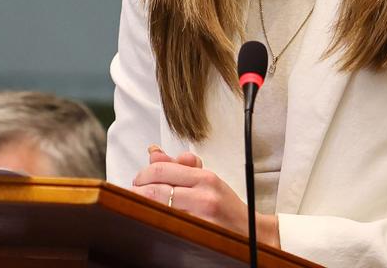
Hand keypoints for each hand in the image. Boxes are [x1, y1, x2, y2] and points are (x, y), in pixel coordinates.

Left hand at [132, 145, 280, 247]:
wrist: (252, 234)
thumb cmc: (226, 208)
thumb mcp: (208, 181)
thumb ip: (181, 166)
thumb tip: (154, 153)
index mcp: (206, 178)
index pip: (162, 169)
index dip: (143, 174)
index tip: (139, 179)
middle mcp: (204, 196)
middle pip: (155, 188)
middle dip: (137, 190)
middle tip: (135, 193)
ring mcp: (200, 218)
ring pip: (156, 207)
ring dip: (141, 205)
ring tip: (139, 205)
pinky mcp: (196, 235)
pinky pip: (164, 225)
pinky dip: (152, 220)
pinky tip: (150, 219)